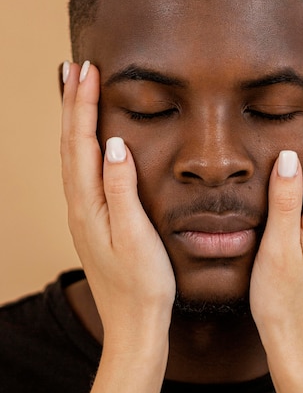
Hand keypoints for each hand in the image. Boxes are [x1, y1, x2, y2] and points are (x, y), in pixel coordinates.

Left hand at [61, 61, 175, 352]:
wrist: (134, 324)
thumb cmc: (142, 284)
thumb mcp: (136, 235)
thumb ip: (123, 189)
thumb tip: (115, 143)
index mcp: (88, 205)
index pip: (82, 143)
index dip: (83, 105)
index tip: (87, 71)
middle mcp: (79, 207)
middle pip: (70, 145)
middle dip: (72, 104)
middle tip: (74, 69)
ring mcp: (84, 215)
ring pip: (73, 158)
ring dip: (74, 122)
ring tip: (75, 94)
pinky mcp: (94, 222)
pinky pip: (81, 173)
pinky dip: (82, 147)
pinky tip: (91, 142)